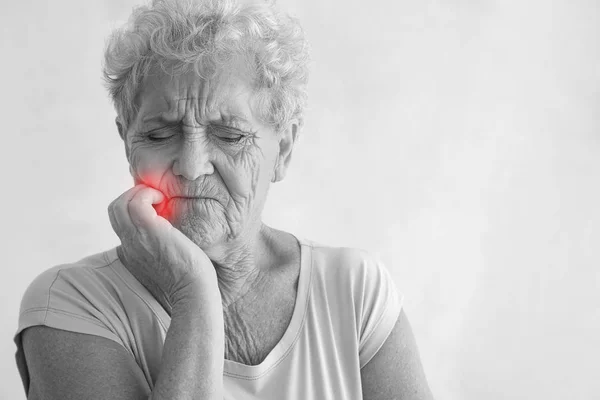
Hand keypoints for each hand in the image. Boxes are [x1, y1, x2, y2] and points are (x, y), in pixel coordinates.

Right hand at [108, 184, 218, 309]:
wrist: (192, 291)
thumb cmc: (189, 277)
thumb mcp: (167, 259)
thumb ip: (161, 245)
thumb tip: (172, 231)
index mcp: (132, 251)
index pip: (119, 220)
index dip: (135, 206)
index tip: (156, 206)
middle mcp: (129, 244)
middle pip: (115, 209)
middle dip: (135, 196)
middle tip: (157, 200)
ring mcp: (136, 237)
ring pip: (121, 204)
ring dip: (142, 194)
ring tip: (161, 200)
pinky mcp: (149, 231)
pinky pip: (136, 202)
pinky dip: (149, 194)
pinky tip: (164, 202)